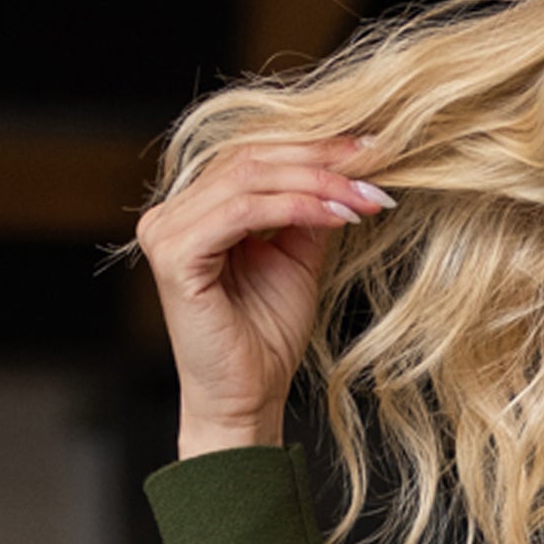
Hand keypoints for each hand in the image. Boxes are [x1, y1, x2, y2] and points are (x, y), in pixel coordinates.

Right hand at [133, 134, 394, 457]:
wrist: (249, 396)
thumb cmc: (267, 337)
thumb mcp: (297, 259)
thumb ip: (309, 212)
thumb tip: (346, 170)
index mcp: (196, 208)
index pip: (255, 156)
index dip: (315, 147)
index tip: (375, 150)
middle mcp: (172, 212)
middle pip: (251, 157)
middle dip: (322, 158)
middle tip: (378, 162)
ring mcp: (166, 231)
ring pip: (249, 178)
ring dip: (317, 182)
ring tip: (365, 196)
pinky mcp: (175, 255)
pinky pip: (242, 213)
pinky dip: (294, 208)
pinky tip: (337, 215)